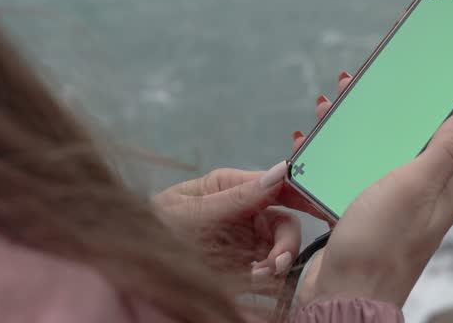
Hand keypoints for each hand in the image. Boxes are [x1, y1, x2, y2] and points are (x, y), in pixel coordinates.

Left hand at [152, 71, 353, 277]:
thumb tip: (281, 171)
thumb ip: (238, 196)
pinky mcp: (241, 265)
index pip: (277, 184)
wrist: (130, 265)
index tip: (323, 206)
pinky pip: (267, 269)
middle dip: (286, 242)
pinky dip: (268, 276)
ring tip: (260, 274)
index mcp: (231, 186)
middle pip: (285, 221)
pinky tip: (255, 280)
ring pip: (280, 247)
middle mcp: (243, 210)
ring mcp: (243, 239)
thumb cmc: (154, 227)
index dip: (304, 192)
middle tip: (276, 262)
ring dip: (278, 261)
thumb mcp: (193, 211)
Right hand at [299, 103, 452, 306]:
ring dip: (347, 132)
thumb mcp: (415, 187)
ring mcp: (388, 206)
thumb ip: (445, 149)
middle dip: (375, 113)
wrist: (341, 295)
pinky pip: (347, 177)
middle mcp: (418, 195)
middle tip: (347, 88)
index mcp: (441, 187)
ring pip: (369, 156)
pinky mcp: (359, 215)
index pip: (439, 133)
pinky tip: (310, 149)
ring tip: (323, 111)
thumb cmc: (380, 245)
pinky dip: (331, 160)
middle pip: (399, 140)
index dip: (421, 104)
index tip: (401, 79)